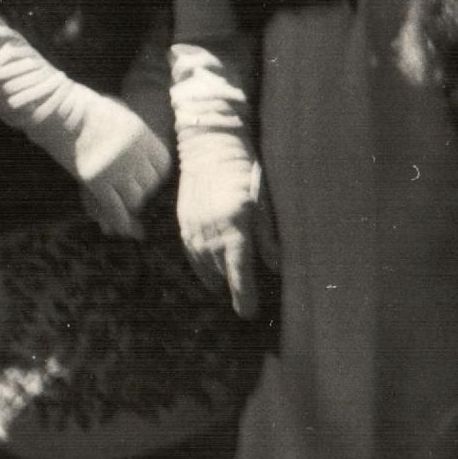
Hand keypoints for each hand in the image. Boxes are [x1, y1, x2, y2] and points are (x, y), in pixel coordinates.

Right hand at [68, 90, 172, 237]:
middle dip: (144, 189)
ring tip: (123, 200)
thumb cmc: (90, 109)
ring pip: (135, 199)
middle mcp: (133, 155)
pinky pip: (114, 208)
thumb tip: (147, 152)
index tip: (149, 176)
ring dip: (131, 203)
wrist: (62, 112)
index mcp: (142, 137)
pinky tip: (121, 228)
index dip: (157, 174)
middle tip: (133, 190)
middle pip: (151, 184)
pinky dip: (120, 220)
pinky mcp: (96, 182)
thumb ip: (137, 135)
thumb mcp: (123, 114)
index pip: (163, 166)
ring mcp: (115, 170)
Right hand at [176, 140, 275, 318]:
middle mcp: (211, 231)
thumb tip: (274, 267)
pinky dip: (201, 269)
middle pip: (222, 274)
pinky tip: (210, 275)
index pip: (240, 272)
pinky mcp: (184, 223)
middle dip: (234, 290)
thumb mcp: (264, 201)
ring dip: (218, 281)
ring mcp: (194, 228)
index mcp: (235, 225)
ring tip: (229, 291)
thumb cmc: (244, 169)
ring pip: (205, 267)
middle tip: (247, 305)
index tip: (249, 313)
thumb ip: (268, 236)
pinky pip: (191, 256)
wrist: (210, 145)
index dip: (245, 296)